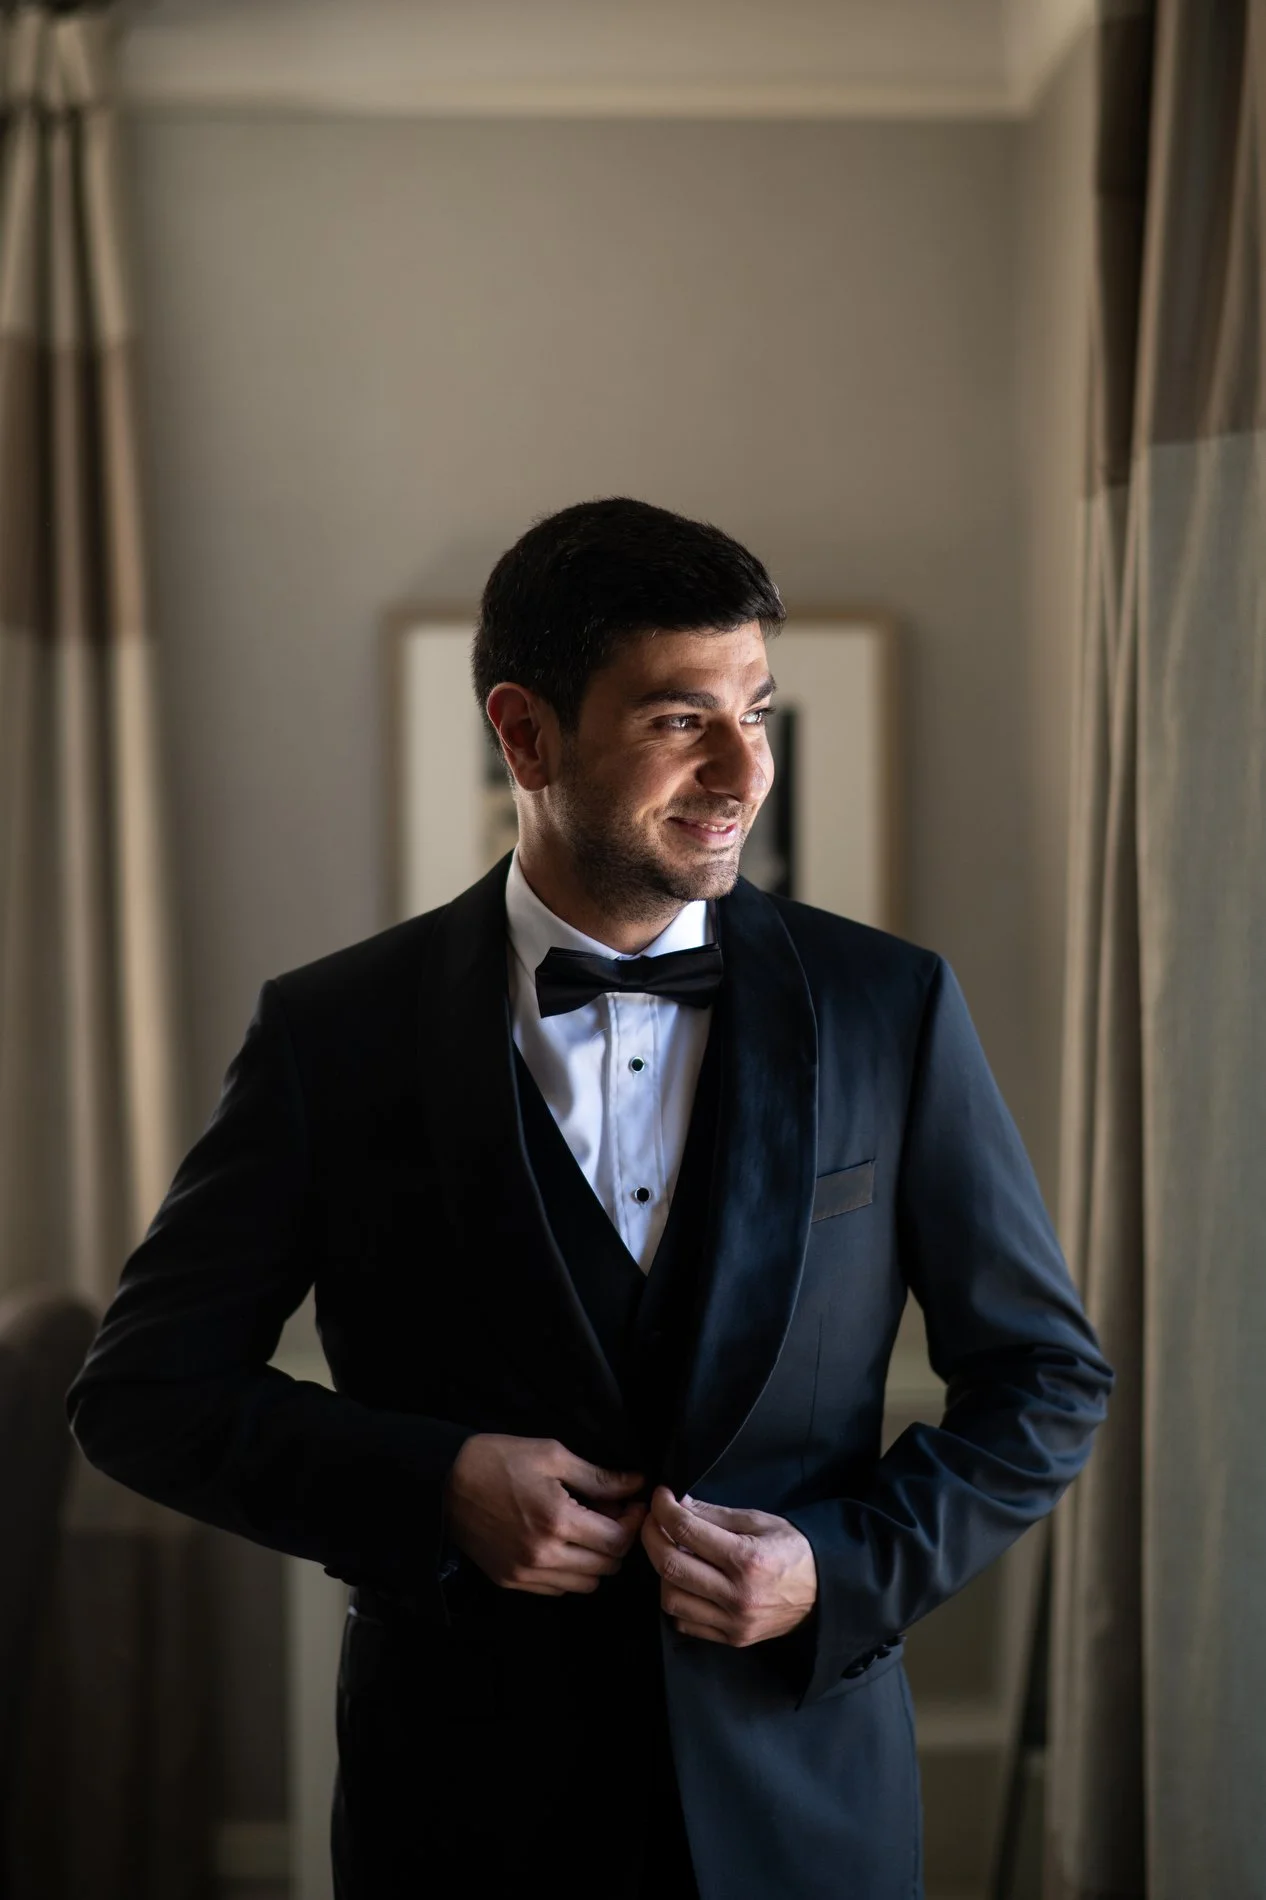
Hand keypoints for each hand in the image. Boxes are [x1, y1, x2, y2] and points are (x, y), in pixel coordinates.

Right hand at [444, 1434, 647, 1595]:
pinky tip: (562, 1544)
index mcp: (557, 1520)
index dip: (632, 1522)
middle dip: (617, 1540)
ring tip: (586, 1530)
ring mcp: (525, 1573)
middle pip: (607, 1566)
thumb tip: (636, 1484)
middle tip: (610, 1513)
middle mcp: (544, 1555)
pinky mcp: (510, 1581)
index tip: (631, 1504)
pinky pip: (558, 1589)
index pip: (617, 1540)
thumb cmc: (498, 1461)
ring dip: (595, 1560)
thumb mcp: (552, 1455)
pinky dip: (570, 1572)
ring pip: (586, 1584)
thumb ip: (598, 1476)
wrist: (444, 1482)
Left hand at [640, 1486, 817, 1645]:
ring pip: (671, 1598)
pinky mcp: (732, 1639)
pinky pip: (685, 1623)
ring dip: (662, 1571)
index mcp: (747, 1559)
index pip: (687, 1531)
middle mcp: (737, 1595)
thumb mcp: (758, 1521)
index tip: (660, 1497)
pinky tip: (686, 1581)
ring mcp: (733, 1622)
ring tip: (671, 1552)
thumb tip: (677, 1504)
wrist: (825, 1591)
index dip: (663, 1509)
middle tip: (653, 1521)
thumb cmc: (792, 1549)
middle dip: (651, 1536)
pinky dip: (677, 1599)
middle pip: (670, 1566)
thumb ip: (714, 1515)